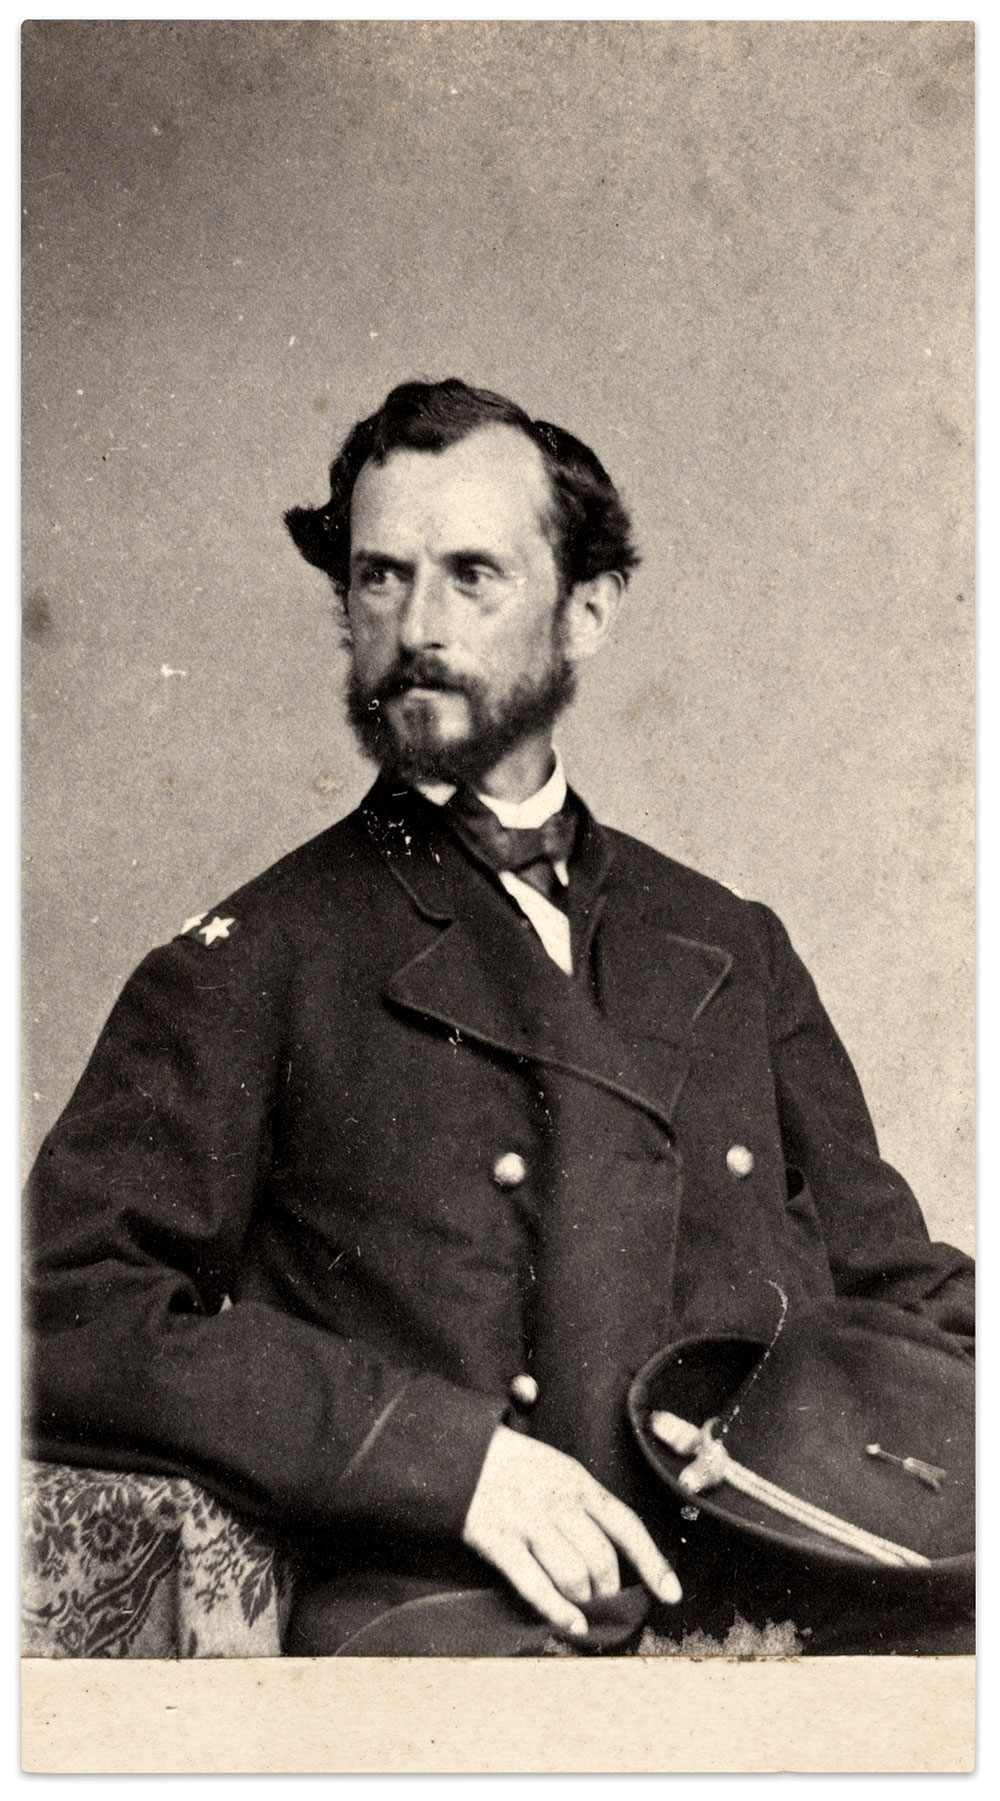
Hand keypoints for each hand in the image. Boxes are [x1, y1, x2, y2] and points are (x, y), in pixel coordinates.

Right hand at [462, 1425, 681, 1637]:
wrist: (459, 1454)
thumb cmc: (514, 1466)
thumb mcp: (558, 1468)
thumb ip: (585, 1504)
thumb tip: (614, 1552)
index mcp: (578, 1481)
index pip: (627, 1526)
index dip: (652, 1563)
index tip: (671, 1593)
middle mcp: (558, 1501)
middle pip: (602, 1560)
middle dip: (608, 1589)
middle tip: (602, 1598)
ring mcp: (527, 1521)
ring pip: (573, 1575)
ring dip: (584, 1600)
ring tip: (582, 1606)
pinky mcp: (498, 1541)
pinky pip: (534, 1584)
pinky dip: (557, 1610)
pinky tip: (571, 1624)